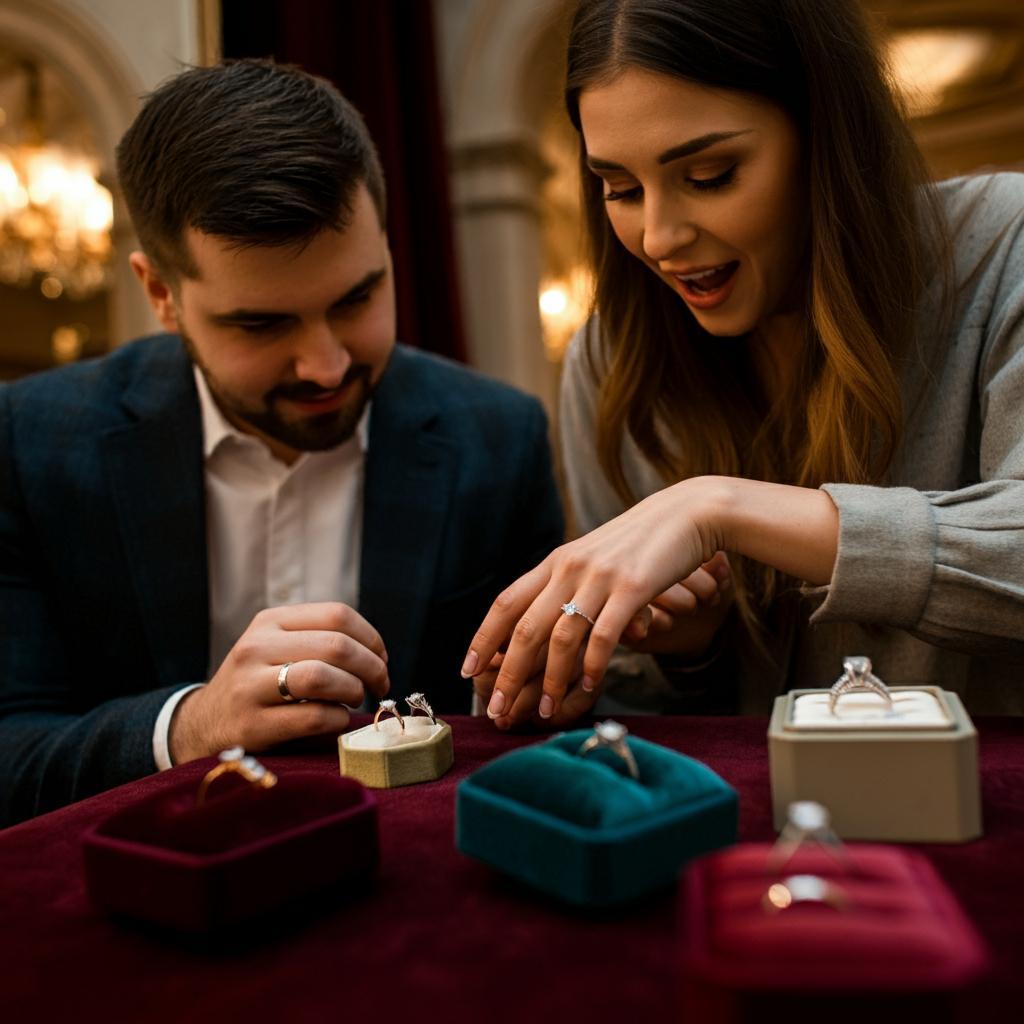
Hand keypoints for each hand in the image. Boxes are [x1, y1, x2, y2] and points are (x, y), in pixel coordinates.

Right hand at [170, 603, 388, 762]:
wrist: (203, 724)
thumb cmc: (258, 684)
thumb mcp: (276, 647)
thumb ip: (318, 640)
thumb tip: (378, 654)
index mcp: (270, 622)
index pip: (337, 614)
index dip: (371, 638)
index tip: (382, 659)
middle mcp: (256, 647)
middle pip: (336, 646)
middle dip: (371, 667)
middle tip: (380, 685)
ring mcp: (250, 686)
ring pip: (322, 677)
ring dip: (353, 691)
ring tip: (355, 701)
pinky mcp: (251, 725)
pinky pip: (312, 718)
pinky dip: (337, 720)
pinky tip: (335, 720)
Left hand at [463, 479, 721, 721]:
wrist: (689, 512)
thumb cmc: (643, 542)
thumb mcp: (595, 557)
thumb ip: (571, 584)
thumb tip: (552, 625)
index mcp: (556, 561)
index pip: (507, 601)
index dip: (484, 637)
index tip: (468, 669)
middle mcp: (570, 567)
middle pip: (526, 627)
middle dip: (508, 673)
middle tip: (497, 708)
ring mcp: (600, 577)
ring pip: (561, 636)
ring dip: (550, 679)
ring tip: (544, 709)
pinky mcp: (633, 587)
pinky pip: (603, 635)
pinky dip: (593, 666)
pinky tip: (590, 687)